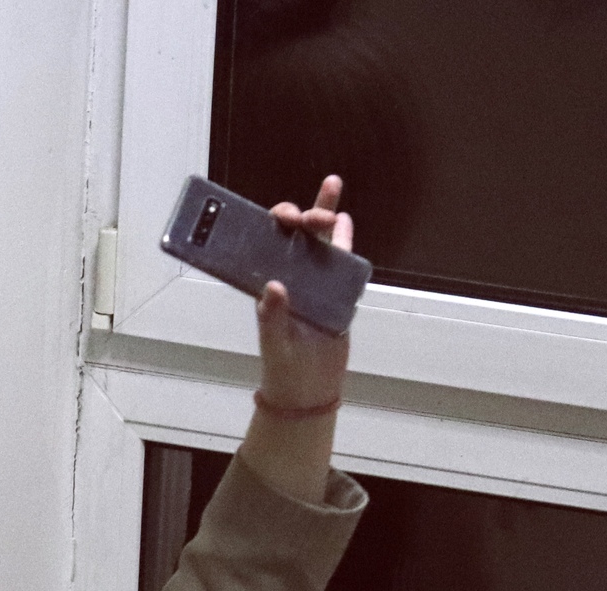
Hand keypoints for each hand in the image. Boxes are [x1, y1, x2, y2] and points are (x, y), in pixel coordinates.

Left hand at [256, 174, 355, 411]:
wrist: (311, 388)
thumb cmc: (285, 366)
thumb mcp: (275, 343)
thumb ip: (273, 317)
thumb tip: (274, 286)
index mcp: (267, 285)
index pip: (263, 245)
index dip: (269, 224)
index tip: (277, 213)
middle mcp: (289, 276)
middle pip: (292, 235)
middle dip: (299, 216)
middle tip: (308, 216)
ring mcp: (314, 279)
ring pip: (317, 238)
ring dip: (322, 212)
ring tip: (330, 186)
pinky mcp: (336, 287)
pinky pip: (339, 256)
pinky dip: (342, 236)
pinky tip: (344, 217)